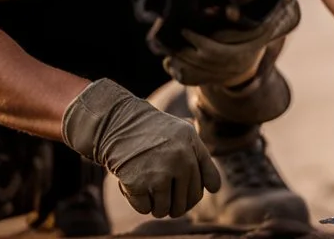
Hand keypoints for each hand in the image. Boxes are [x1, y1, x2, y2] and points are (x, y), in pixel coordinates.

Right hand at [62, 79, 221, 217]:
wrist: (118, 124)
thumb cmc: (153, 131)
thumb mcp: (184, 134)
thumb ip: (202, 158)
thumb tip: (215, 189)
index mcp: (192, 147)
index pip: (206, 186)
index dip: (195, 193)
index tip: (183, 188)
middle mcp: (180, 160)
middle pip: (187, 203)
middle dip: (176, 204)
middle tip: (164, 193)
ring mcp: (158, 173)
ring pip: (165, 210)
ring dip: (157, 206)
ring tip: (150, 189)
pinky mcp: (137, 183)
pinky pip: (145, 209)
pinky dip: (140, 202)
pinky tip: (135, 185)